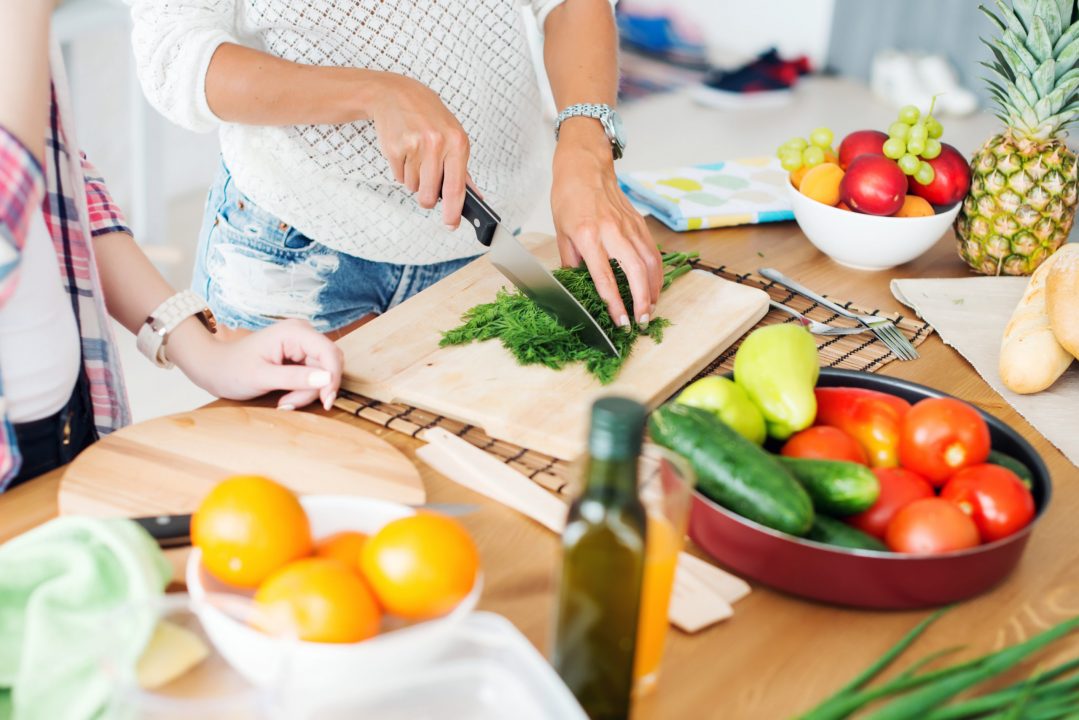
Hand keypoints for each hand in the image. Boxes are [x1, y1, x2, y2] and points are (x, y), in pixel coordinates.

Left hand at [174, 319, 343, 410]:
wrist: (214, 368)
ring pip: (323, 373)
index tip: (326, 401)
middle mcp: (302, 334)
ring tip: (284, 402)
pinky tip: (286, 397)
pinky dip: (304, 390)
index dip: (333, 377)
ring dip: (308, 392)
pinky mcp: (300, 356)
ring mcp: (302, 345)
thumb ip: (295, 378)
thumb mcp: (261, 377)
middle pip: (328, 364)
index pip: (329, 352)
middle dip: (316, 388)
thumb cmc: (231, 369)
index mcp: (294, 332)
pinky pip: (314, 376)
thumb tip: (327, 379)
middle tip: (290, 404)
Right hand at [369, 73, 471, 228]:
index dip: (453, 211)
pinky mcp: (395, 148)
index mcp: (458, 142)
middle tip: (427, 184)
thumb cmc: (429, 116)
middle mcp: (437, 144)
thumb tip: (475, 196)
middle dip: (427, 198)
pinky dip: (401, 171)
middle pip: (430, 195)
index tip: (451, 224)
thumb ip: (463, 170)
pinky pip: (398, 177)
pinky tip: (405, 151)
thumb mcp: (454, 136)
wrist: (396, 94)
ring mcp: (415, 146)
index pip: (457, 188)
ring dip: (414, 180)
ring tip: (416, 156)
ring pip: (413, 187)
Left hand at [551, 120, 661, 326]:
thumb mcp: (561, 233)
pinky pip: (653, 251)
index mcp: (588, 236)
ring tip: (650, 309)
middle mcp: (612, 231)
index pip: (604, 277)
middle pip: (635, 272)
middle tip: (642, 321)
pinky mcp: (638, 223)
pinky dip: (657, 272)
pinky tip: (654, 286)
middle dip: (641, 300)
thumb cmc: (569, 198)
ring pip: (650, 262)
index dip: (615, 303)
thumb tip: (576, 287)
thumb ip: (571, 262)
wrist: (585, 166)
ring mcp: (629, 226)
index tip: (621, 322)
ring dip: (653, 289)